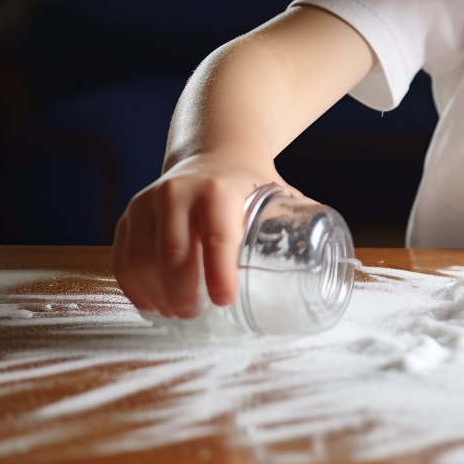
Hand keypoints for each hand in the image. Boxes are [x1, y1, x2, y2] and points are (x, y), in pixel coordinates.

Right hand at [112, 153, 299, 318]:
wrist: (215, 150)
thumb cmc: (252, 184)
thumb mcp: (280, 195)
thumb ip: (303, 224)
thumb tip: (341, 264)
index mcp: (220, 189)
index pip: (217, 236)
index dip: (219, 273)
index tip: (224, 301)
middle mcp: (178, 192)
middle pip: (174, 254)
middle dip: (184, 292)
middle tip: (197, 314)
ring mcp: (148, 202)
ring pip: (143, 258)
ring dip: (157, 293)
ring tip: (176, 312)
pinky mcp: (129, 214)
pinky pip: (123, 255)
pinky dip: (133, 285)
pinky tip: (149, 303)